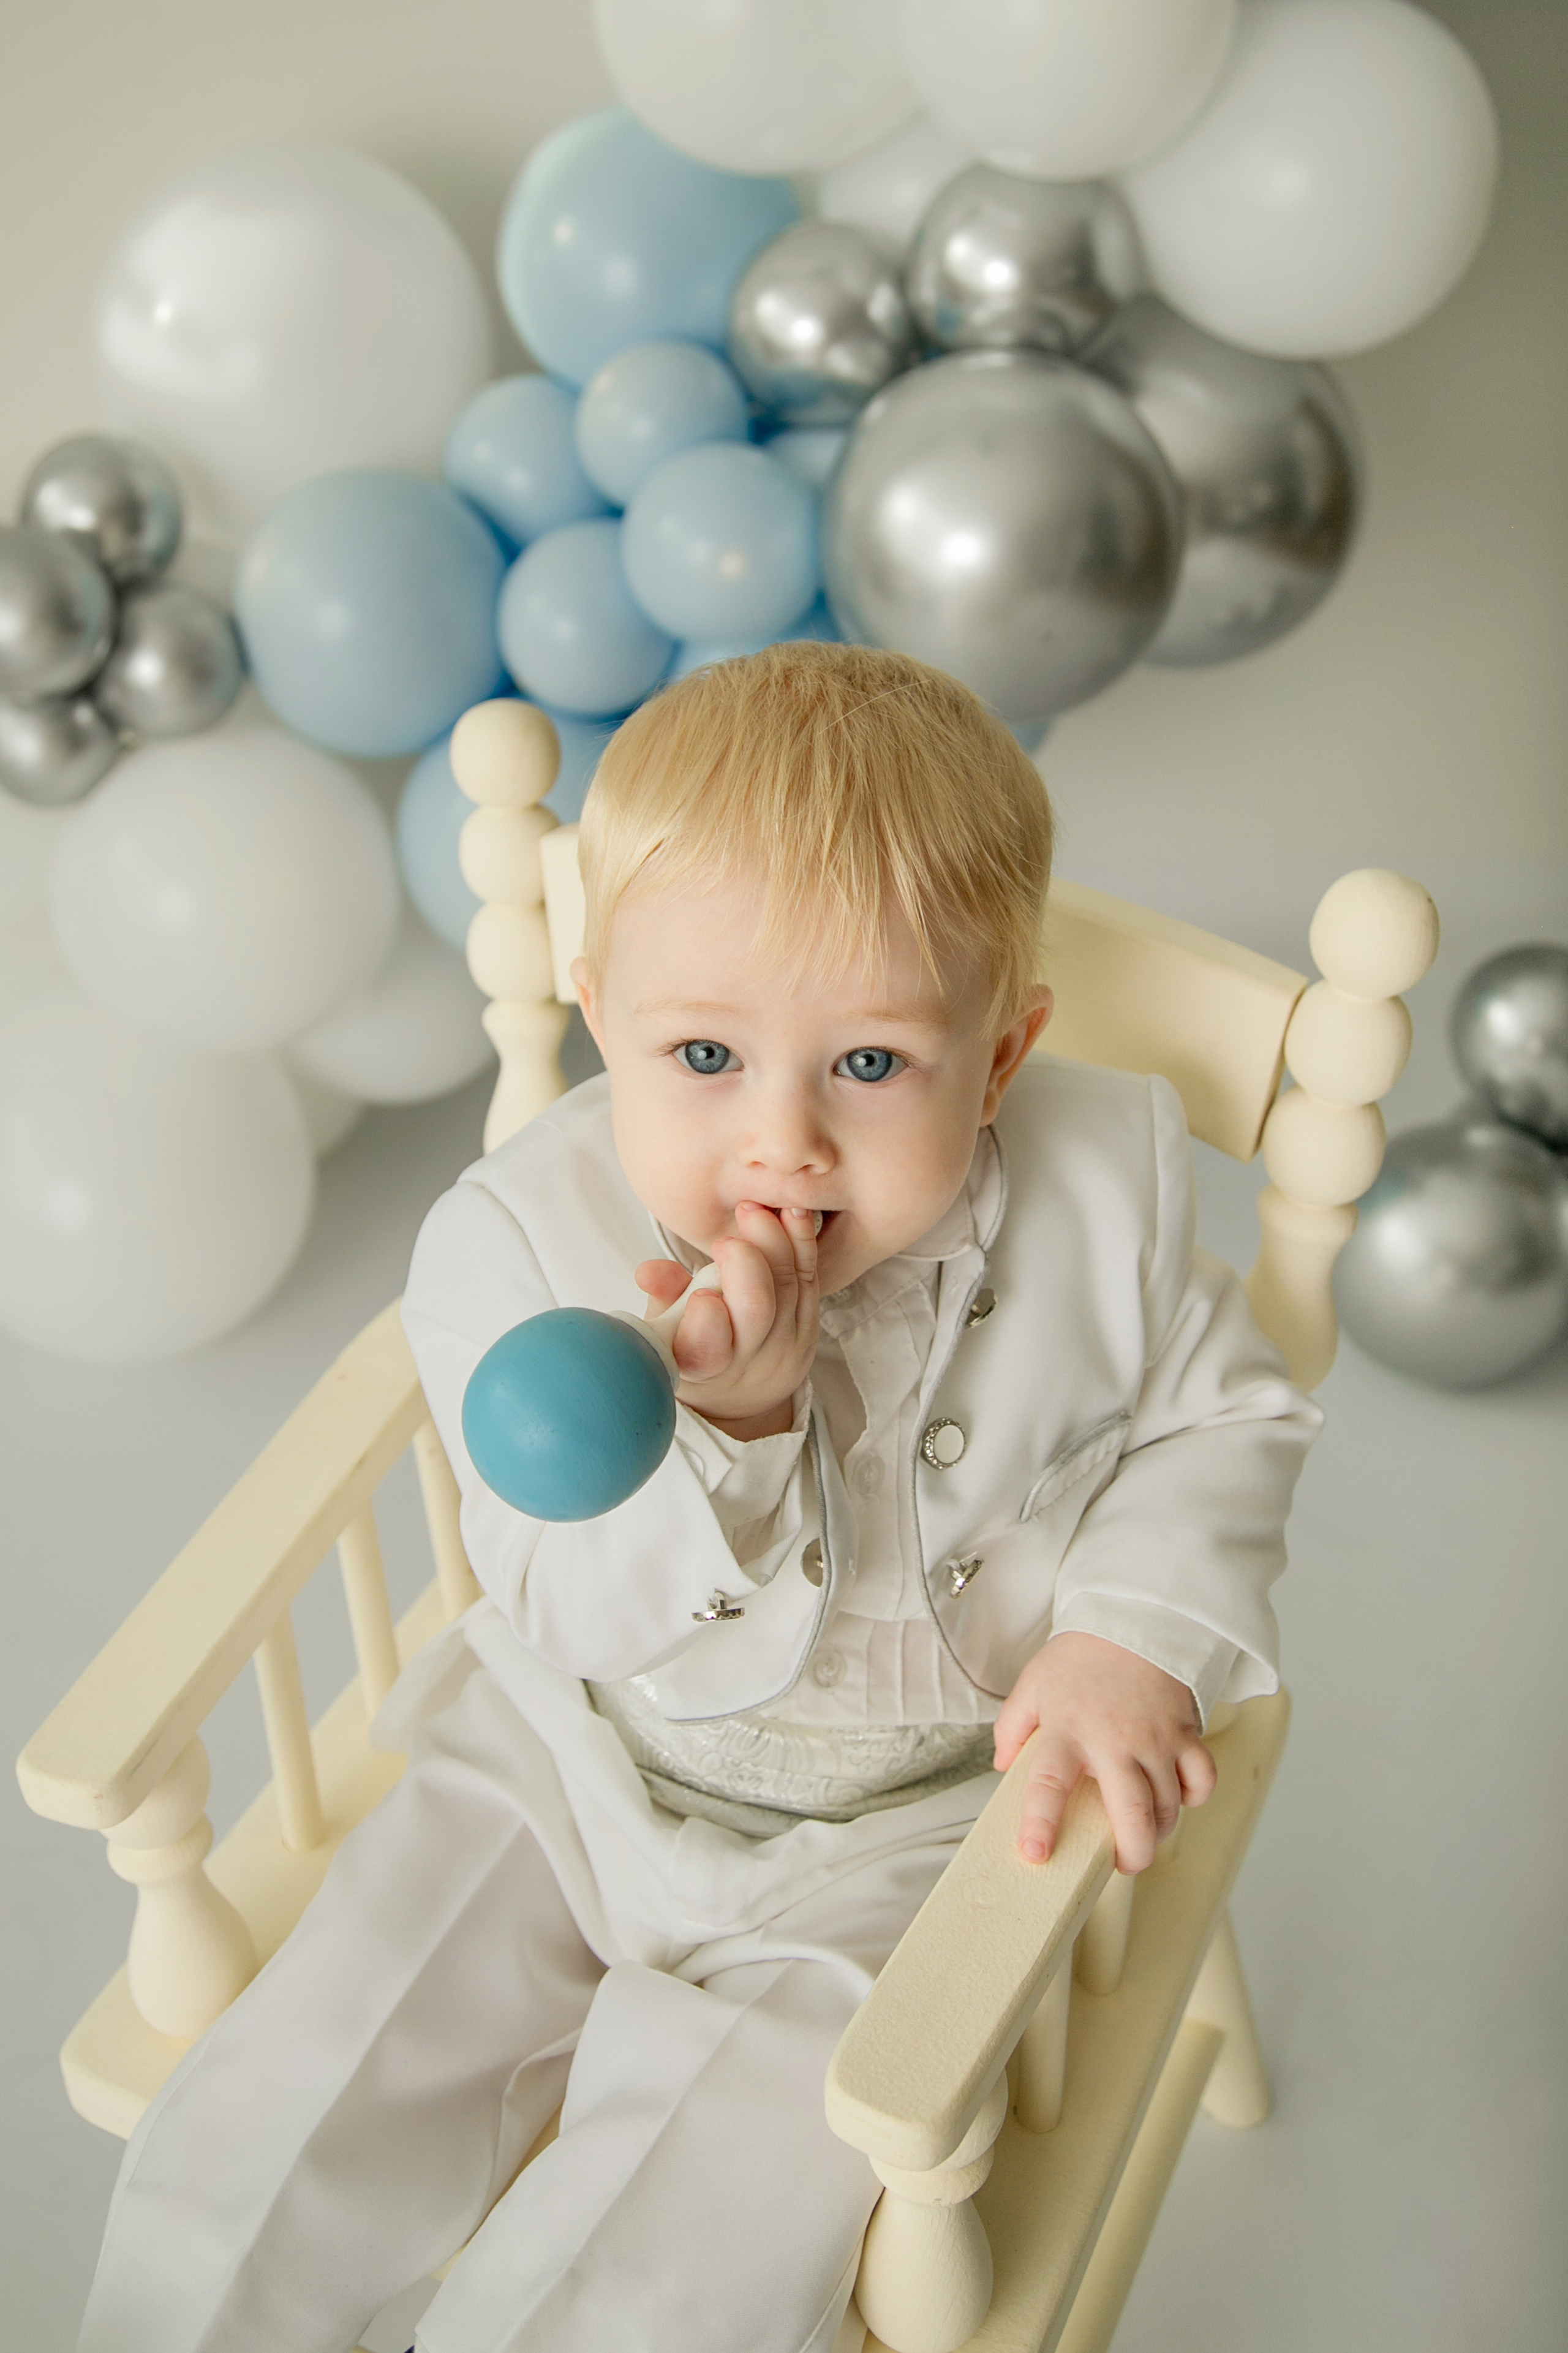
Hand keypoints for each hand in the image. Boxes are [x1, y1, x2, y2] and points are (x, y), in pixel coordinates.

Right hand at [634, 1202, 819, 1440]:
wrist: (741, 1393)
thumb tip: (649, 1271)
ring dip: (773, 1242)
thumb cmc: (692, 1352)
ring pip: (788, 1287)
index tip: (701, 1294)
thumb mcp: (664, 1335)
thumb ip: (662, 1299)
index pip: (708, 1349)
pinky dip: (801, 1242)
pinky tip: (792, 1212)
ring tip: (752, 1211)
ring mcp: (787, 1345)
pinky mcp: (810, 1325)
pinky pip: (810, 1278)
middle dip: (745, 1266)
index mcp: (701, 1367)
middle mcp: (750, 1361)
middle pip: (757, 1310)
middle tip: (724, 1241)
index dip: (706, 1321)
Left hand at [992, 1631, 1217, 1874]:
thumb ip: (1012, 1726)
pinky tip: (1177, 1797)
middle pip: (1131, 1812)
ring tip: (1143, 1835)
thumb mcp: (1034, 1684)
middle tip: (1123, 1866)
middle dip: (1132, 1853)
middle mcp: (1114, 1741)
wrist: (1134, 1617)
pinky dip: (1194, 1798)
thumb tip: (1002, 1765)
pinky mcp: (1186, 1733)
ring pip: (1168, 1806)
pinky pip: (1202, 1779)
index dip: (1041, 1821)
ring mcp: (1155, 1739)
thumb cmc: (1082, 1657)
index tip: (1036, 1853)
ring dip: (1158, 1831)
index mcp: (1067, 1730)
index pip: (1048, 1782)